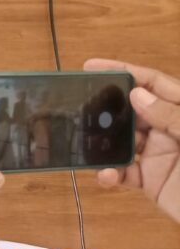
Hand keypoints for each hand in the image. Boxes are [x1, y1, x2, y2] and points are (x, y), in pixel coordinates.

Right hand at [84, 58, 179, 222]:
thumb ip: (171, 115)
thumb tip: (136, 93)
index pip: (152, 83)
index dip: (123, 71)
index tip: (90, 67)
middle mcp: (169, 129)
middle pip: (131, 110)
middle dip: (105, 107)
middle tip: (78, 106)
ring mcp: (158, 154)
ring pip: (122, 141)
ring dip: (103, 142)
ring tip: (84, 142)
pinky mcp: (151, 180)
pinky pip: (124, 172)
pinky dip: (111, 173)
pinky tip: (106, 175)